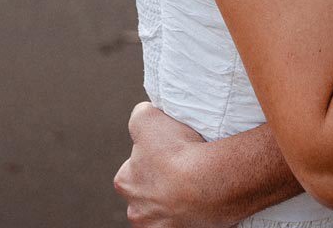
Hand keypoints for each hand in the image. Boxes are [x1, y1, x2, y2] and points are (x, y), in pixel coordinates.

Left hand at [115, 102, 225, 227]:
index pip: (134, 168)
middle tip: (185, 168)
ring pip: (168, 210)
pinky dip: (196, 213)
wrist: (208, 184)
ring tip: (199, 184)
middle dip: (163, 184)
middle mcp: (137, 211)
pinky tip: (206, 199)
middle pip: (149, 193)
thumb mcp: (148, 118)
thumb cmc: (177, 153)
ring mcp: (161, 226)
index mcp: (125, 183)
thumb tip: (142, 117)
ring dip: (179, 200)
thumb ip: (139, 116)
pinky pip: (188, 222)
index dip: (152, 158)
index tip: (169, 153)